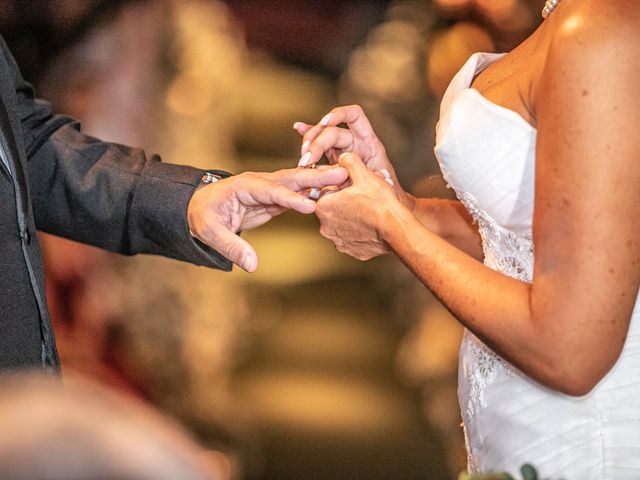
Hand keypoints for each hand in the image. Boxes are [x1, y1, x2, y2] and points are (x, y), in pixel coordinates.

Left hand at [187, 166, 347, 271]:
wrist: (201, 207)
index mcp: (244, 186)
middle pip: (291, 178)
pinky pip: (299, 192)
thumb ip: (232, 247)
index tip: (310, 207)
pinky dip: (317, 191)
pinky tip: (335, 192)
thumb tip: (252, 265)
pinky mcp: (276, 197)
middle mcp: (260, 182)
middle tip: (341, 173)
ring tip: (347, 177)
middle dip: (315, 177)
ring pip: (299, 182)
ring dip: (322, 180)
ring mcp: (270, 187)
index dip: (290, 199)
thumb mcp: (211, 233)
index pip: (271, 191)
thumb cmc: (203, 217)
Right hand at [293, 104, 413, 208]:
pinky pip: (320, 147)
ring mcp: (344, 149)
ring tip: (303, 159)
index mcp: (368, 142)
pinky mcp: (335, 159)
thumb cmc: (388, 196)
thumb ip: (374, 178)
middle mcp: (355, 141)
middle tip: (307, 160)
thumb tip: (377, 177)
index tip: (325, 124)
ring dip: (309, 144)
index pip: (353, 115)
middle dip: (317, 142)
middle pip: (331, 130)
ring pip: (322, 138)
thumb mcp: (382, 185)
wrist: (384, 208)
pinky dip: (309, 138)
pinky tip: (297, 128)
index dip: (339, 114)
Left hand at [316, 153, 404, 260]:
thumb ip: (349, 162)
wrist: (396, 229)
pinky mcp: (351, 250)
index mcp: (324, 206)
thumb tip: (344, 158)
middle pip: (334, 207)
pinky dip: (360, 230)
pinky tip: (371, 223)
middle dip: (347, 199)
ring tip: (370, 208)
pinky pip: (352, 237)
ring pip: (343, 222)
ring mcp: (338, 241)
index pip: (326, 189)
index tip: (355, 182)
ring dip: (353, 215)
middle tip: (365, 194)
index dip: (342, 183)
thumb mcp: (364, 174)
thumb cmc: (380, 202)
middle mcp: (325, 226)